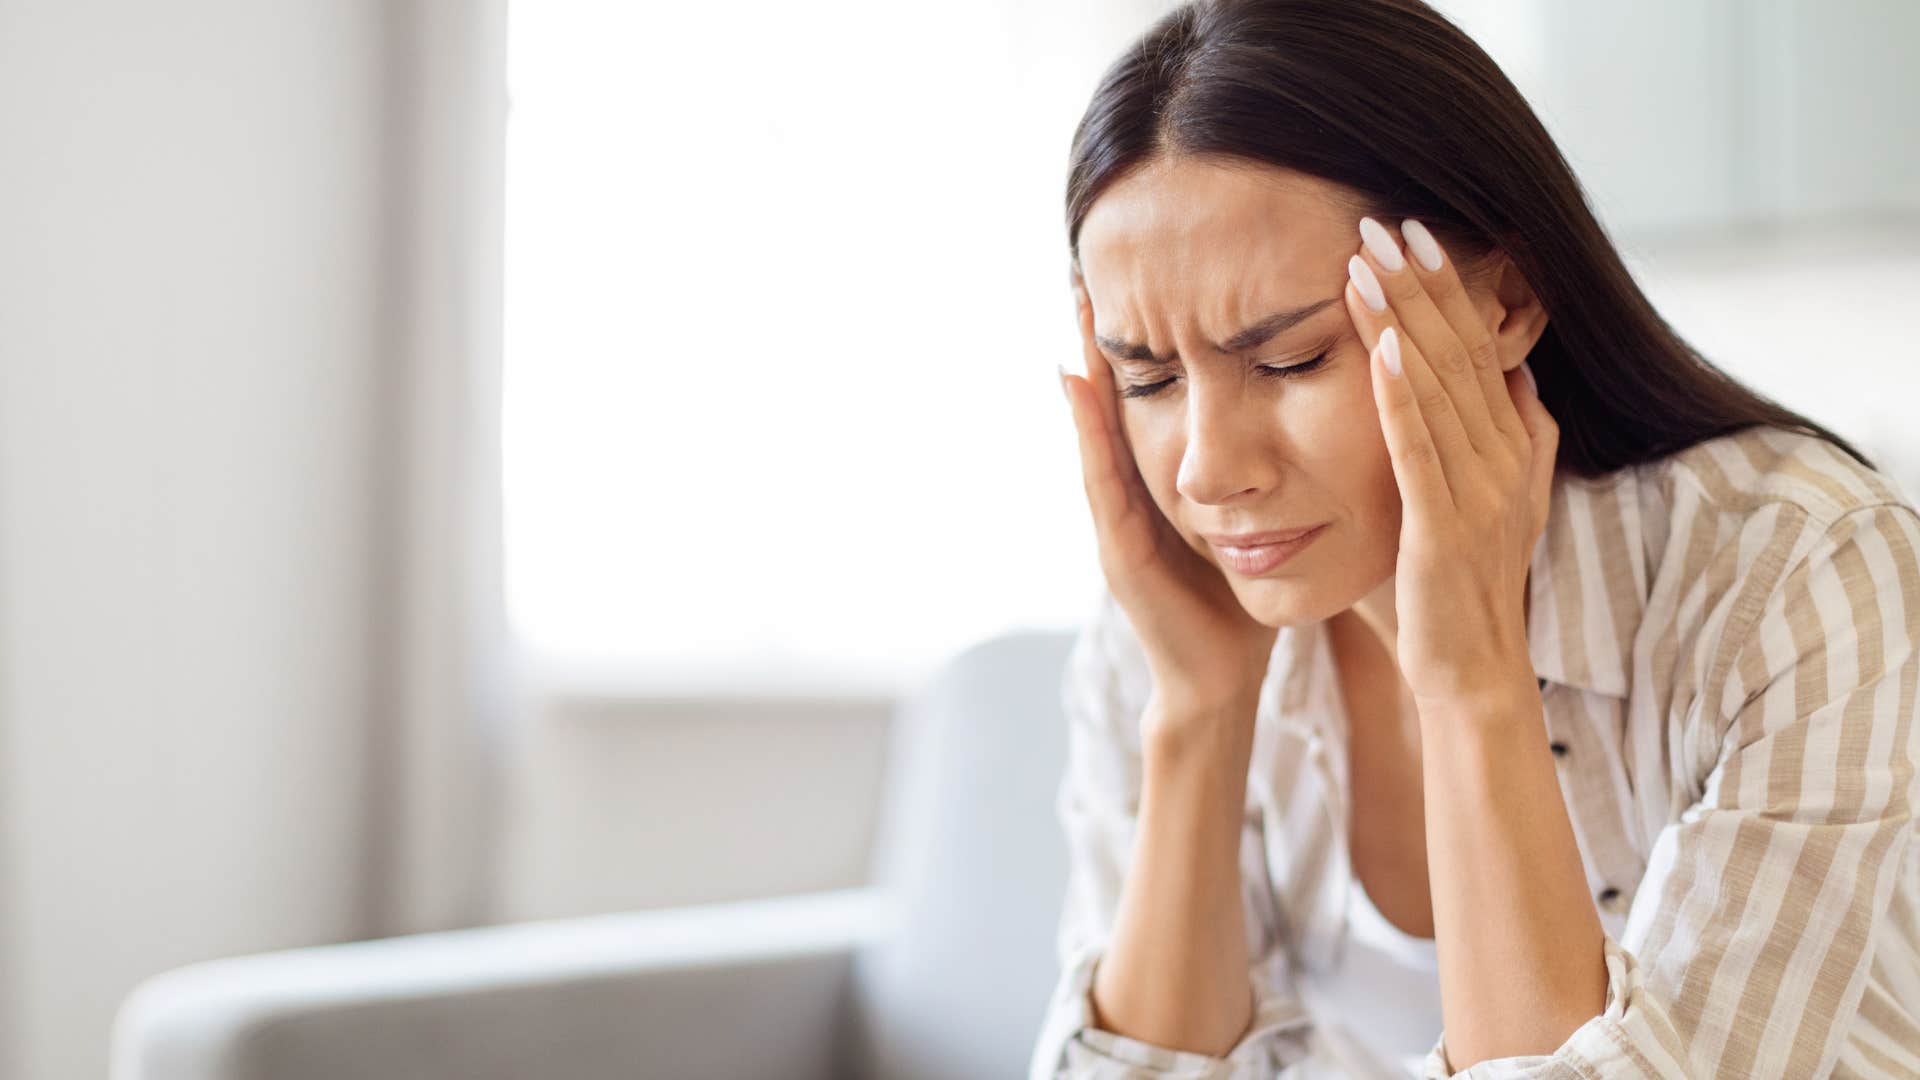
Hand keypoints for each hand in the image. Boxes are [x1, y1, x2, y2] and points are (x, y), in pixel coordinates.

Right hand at [1059, 273, 1277, 727]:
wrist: (1220, 677)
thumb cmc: (1239, 599)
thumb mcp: (1249, 521)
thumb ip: (1256, 473)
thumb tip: (1293, 411)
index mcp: (1167, 483)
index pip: (1157, 397)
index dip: (1150, 342)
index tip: (1146, 274)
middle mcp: (1135, 492)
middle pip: (1116, 402)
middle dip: (1105, 339)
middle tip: (1091, 268)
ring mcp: (1119, 518)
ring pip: (1099, 427)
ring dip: (1086, 367)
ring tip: (1079, 306)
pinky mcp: (1119, 547)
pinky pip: (1101, 476)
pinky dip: (1087, 428)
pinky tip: (1079, 383)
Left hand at [1343, 218, 1557, 712]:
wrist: (1470, 671)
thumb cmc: (1456, 588)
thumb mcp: (1479, 499)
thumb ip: (1492, 439)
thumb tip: (1506, 379)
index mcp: (1511, 446)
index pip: (1479, 348)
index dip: (1448, 288)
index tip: (1414, 231)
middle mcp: (1506, 460)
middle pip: (1462, 352)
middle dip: (1422, 284)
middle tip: (1381, 222)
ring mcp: (1480, 493)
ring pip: (1440, 389)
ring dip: (1402, 322)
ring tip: (1365, 264)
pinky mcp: (1443, 527)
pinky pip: (1420, 452)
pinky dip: (1399, 399)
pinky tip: (1377, 350)